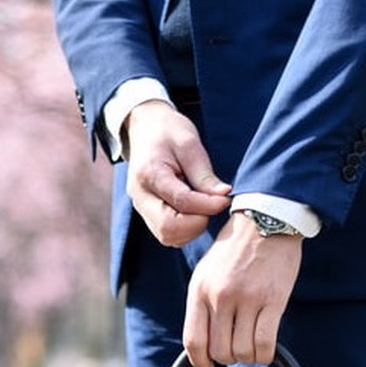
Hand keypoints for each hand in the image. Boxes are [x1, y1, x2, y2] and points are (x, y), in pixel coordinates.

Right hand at [124, 100, 230, 246]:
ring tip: (203, 206)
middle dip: (197, 223)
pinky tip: (195, 212)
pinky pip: (167, 235)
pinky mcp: (148, 216)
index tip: (225, 199)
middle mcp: (141, 197)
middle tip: (213, 205)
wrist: (145, 129)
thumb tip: (223, 197)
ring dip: (192, 228)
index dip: (207, 205)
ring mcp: (141, 209)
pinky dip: (185, 230)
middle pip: (168, 228)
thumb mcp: (189, 144)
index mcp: (149, 174)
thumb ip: (204, 174)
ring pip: (168, 236)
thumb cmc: (168, 132)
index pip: (181, 201)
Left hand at [183, 212, 302, 366]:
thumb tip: (202, 342)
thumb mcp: (206, 272)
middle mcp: (220, 297)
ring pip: (242, 351)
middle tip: (237, 349)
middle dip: (228, 358)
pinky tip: (266, 351)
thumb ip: (201, 304)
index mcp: (200, 290)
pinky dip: (265, 355)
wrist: (266, 220)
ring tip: (251, 347)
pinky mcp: (273, 301)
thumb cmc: (236, 249)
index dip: (200, 361)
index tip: (208, 365)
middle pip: (220, 351)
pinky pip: (265, 344)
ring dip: (247, 357)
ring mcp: (247, 299)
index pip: (193, 341)